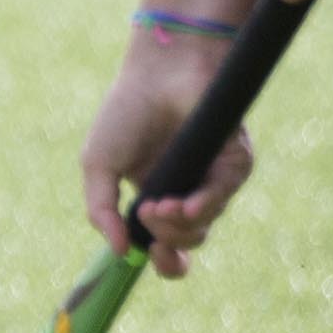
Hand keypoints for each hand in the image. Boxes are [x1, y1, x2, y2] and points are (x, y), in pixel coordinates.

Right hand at [83, 34, 254, 275]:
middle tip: (148, 218)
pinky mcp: (234, 162)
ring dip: (178, 225)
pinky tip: (183, 206)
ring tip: (159, 205)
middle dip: (166, 242)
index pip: (167, 244)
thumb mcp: (98, 166)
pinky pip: (222, 196)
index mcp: (155, 195)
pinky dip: (203, 207)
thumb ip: (101, 212)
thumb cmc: (127, 111)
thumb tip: (118, 252)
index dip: (162, 261)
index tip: (147, 258)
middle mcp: (186, 190)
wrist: (159, 71)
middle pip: (187, 241)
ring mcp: (211, 178)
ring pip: (204, 225)